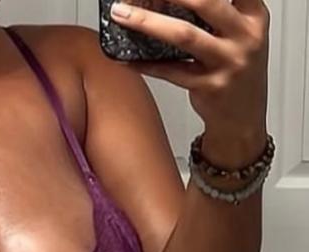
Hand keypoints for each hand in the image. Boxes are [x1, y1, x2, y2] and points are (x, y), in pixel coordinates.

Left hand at [109, 0, 269, 157]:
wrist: (244, 117)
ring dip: (148, 22)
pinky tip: (126, 59)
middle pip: (205, 2)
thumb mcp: (240, 34)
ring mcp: (227, 62)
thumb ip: (217, 13)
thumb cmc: (236, 71)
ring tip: (122, 15)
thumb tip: (168, 1)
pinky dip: (145, 64)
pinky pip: (170, 72)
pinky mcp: (209, 87)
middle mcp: (244, 36)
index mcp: (253, 15)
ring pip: (184, 35)